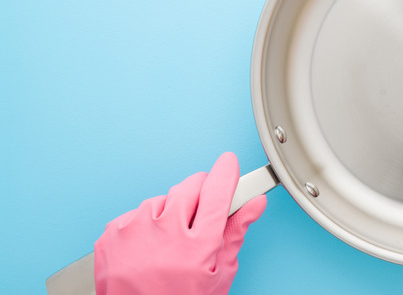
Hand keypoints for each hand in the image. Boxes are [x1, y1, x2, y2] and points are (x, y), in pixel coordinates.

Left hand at [94, 152, 266, 294]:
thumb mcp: (219, 275)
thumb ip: (235, 233)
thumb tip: (254, 204)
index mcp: (197, 247)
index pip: (217, 192)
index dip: (227, 173)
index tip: (229, 164)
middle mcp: (164, 234)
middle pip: (190, 187)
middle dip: (201, 194)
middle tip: (202, 216)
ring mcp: (134, 232)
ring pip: (163, 199)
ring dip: (171, 211)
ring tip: (171, 241)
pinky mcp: (111, 234)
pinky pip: (136, 213)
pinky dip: (145, 224)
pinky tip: (150, 246)